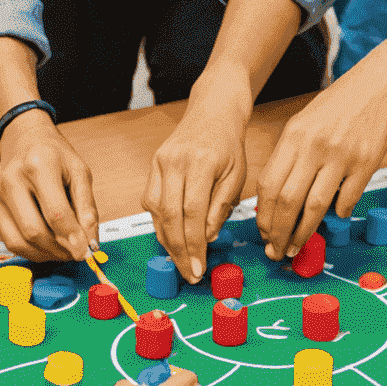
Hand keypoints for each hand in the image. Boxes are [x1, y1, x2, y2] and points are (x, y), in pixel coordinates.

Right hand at [0, 111, 99, 262]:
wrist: (25, 138)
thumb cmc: (55, 154)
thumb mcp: (79, 171)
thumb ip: (87, 207)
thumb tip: (90, 241)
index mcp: (39, 164)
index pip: (55, 212)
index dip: (72, 237)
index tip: (85, 251)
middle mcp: (13, 178)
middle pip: (34, 230)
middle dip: (58, 249)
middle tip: (76, 253)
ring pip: (18, 240)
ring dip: (44, 253)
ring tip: (63, 251)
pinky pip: (8, 239)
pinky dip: (30, 250)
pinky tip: (46, 246)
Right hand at [144, 88, 250, 282]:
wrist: (213, 112)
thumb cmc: (229, 144)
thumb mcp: (236, 175)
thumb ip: (220, 207)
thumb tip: (207, 238)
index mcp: (200, 162)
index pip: (192, 212)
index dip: (194, 245)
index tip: (199, 268)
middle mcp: (174, 161)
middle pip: (169, 215)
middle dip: (178, 250)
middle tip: (188, 273)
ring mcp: (159, 161)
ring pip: (155, 210)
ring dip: (166, 239)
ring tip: (181, 260)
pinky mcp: (153, 164)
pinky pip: (150, 201)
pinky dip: (159, 222)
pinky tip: (172, 236)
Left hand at [254, 65, 386, 262]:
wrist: (375, 88)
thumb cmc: (335, 109)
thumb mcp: (302, 125)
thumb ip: (289, 158)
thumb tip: (275, 202)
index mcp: (292, 136)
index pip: (268, 185)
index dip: (263, 215)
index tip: (264, 234)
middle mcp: (312, 147)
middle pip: (287, 201)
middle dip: (278, 233)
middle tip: (277, 251)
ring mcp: (340, 156)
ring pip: (314, 206)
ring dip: (303, 233)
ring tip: (297, 247)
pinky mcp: (365, 163)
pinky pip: (347, 199)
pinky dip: (338, 214)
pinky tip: (334, 217)